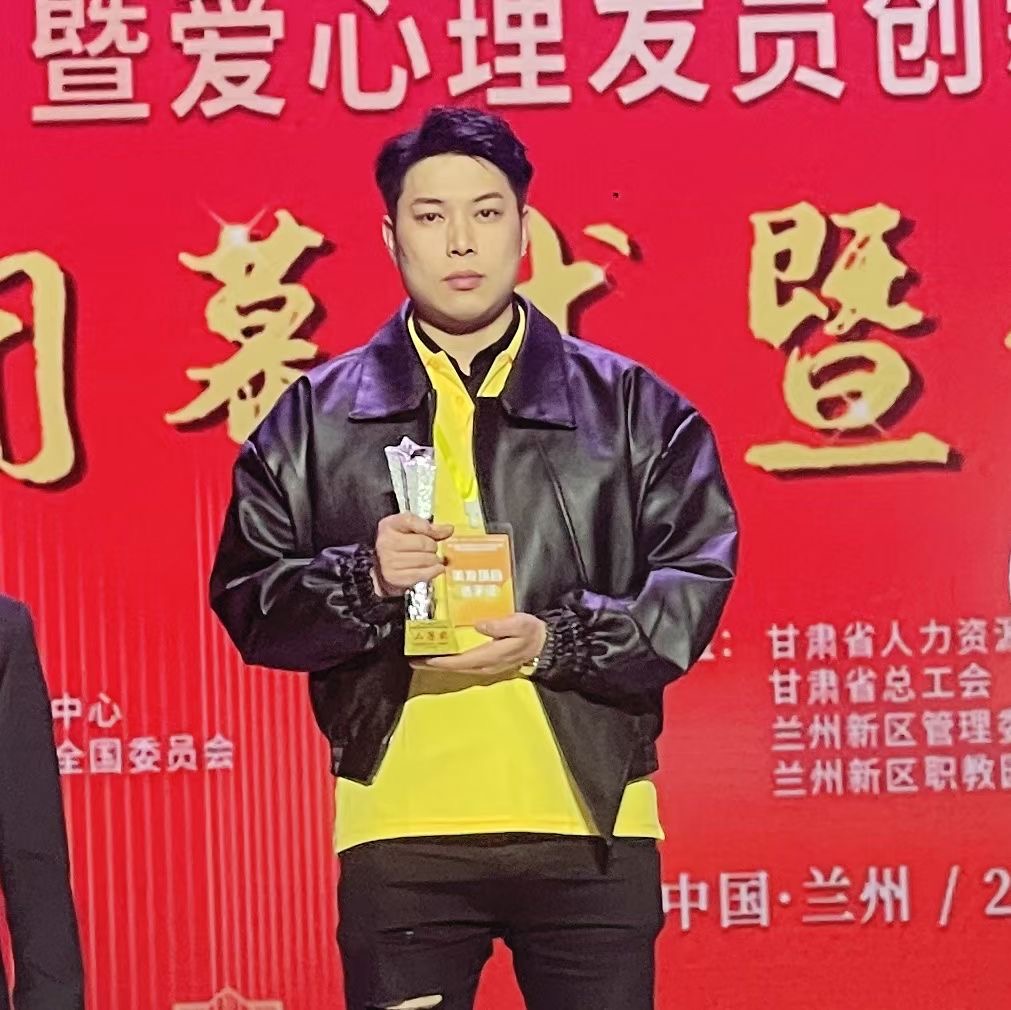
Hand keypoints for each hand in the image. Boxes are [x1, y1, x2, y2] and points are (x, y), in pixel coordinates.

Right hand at [372, 513, 453, 595]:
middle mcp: (387, 543)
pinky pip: (424, 574)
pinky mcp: (396, 577)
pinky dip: (433, 571)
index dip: (429, 528)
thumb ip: (429, 527)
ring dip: (434, 560)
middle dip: (433, 546)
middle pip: (424, 543)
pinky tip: (434, 568)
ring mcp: (390, 561)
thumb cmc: (398, 544)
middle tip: (431, 549)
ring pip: (427, 559)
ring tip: (429, 558)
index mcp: (389, 525)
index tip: (439, 532)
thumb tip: (448, 529)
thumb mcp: (409, 528)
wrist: (381, 565)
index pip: (412, 521)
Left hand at [424, 614, 546, 674]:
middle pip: (453, 668)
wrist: (543, 645)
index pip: (458, 662)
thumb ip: (501, 625)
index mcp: (489, 656)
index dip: (439, 661)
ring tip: (424, 656)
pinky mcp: (486, 662)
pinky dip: (450, 660)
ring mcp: (485, 666)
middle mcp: (484, 665)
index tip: (422, 658)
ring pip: (457, 667)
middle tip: (413, 658)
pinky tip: (444, 653)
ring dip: (440, 663)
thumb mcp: (520, 624)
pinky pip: (463, 664)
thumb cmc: (531, 633)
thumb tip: (479, 625)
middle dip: (433, 664)